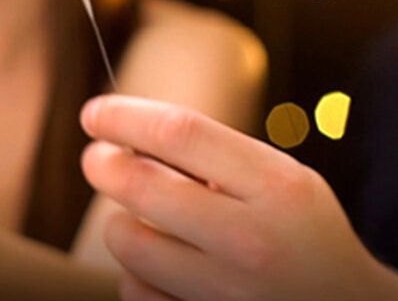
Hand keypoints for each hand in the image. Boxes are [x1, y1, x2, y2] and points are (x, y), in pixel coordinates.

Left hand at [78, 95, 397, 300]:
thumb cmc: (302, 234)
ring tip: (140, 221)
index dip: (123, 117)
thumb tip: (127, 132)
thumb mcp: (283, 182)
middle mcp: (251, 240)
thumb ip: (218, 158)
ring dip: (121, 224)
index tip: (94, 115)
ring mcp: (228, 291)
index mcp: (275, 188)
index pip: (179, 133)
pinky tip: (160, 268)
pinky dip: (137, 275)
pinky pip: (136, 291)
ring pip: (129, 243)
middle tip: (97, 159)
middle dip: (103, 165)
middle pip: (140, 186)